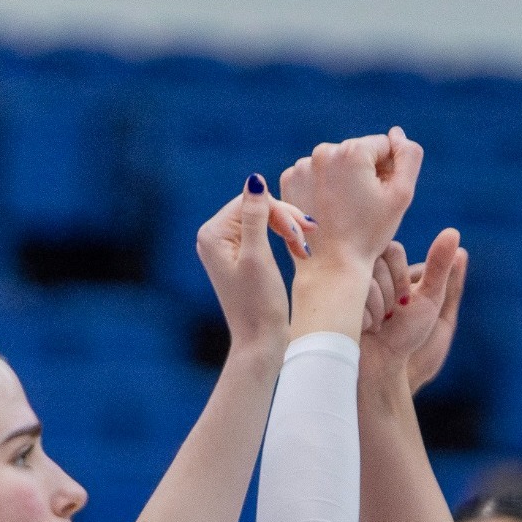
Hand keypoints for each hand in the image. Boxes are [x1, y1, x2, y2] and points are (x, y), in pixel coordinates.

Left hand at [195, 175, 305, 351]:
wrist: (261, 342)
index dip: (280, 212)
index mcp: (212, 234)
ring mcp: (226, 247)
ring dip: (288, 230)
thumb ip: (256, 217)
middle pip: (257, 208)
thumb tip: (254, 179)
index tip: (302, 234)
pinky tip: (300, 251)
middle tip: (308, 239)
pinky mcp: (239, 257)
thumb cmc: (259, 304)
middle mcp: (214, 237)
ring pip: (264, 219)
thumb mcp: (258, 256)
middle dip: (285, 221)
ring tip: (305, 250)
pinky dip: (283, 239)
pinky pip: (264, 233)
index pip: (250, 201)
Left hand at [279, 127, 423, 270]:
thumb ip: (409, 156)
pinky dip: (322, 188)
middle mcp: (323, 151)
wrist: (331, 267)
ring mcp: (302, 166)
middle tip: (362, 208)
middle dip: (363, 174)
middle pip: (356, 153)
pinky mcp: (288, 181)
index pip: (383, 147)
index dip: (388, 173)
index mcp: (353, 151)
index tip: (379, 199)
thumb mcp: (402, 195)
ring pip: (335, 164)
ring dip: (342, 180)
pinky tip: (327, 210)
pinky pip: (314, 176)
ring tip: (344, 211)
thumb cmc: (370, 233)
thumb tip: (397, 133)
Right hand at [361, 230, 465, 375]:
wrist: (381, 370)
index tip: (405, 301)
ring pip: (364, 277)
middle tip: (391, 315)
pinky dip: (363, 316)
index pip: (393, 250)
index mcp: (389, 271)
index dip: (401, 275)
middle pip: (377, 259)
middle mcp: (366, 275)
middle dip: (390, 291)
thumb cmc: (407, 338)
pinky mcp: (333, 302)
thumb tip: (454, 233)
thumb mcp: (431, 301)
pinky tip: (364, 330)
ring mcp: (347, 288)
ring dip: (377, 306)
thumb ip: (441, 268)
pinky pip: (348, 295)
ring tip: (379, 326)